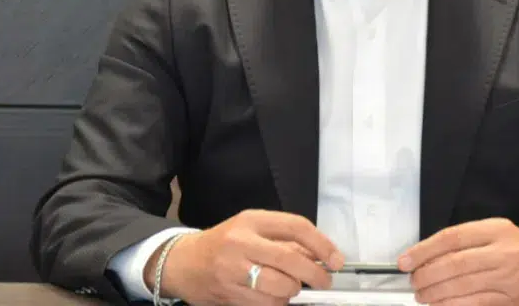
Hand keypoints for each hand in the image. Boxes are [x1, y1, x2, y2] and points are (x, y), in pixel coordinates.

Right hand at [146, 209, 344, 305]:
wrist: (183, 263)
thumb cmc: (225, 242)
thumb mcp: (252, 229)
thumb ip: (285, 239)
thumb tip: (321, 255)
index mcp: (251, 221)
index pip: (296, 227)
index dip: (322, 245)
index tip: (336, 260)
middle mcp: (240, 244)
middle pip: (289, 261)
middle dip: (314, 275)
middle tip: (324, 281)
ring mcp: (232, 272)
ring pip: (279, 289)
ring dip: (293, 292)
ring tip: (290, 287)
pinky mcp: (228, 296)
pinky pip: (265, 305)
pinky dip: (277, 303)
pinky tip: (273, 296)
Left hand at [398, 217, 518, 305]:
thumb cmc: (518, 252)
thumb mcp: (497, 234)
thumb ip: (466, 240)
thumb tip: (425, 256)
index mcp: (498, 229)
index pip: (452, 237)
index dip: (424, 250)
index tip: (405, 261)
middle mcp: (504, 252)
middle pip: (454, 264)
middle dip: (427, 275)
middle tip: (414, 281)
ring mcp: (508, 279)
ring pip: (461, 287)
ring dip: (434, 293)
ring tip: (422, 294)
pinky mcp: (509, 302)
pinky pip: (473, 304)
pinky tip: (439, 305)